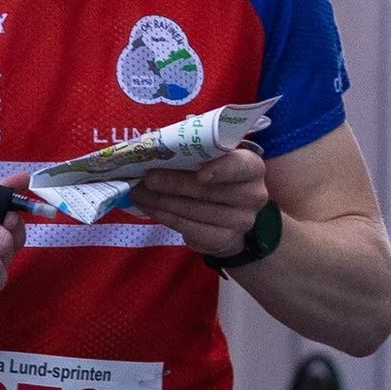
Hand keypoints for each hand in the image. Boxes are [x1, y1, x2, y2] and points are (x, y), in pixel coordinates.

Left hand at [129, 146, 270, 261]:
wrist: (231, 218)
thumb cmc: (217, 179)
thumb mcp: (214, 161)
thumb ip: (195, 154)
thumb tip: (154, 149)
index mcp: (252, 168)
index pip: (239, 167)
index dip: (220, 169)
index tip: (200, 173)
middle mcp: (252, 195)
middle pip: (208, 190)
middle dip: (172, 183)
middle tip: (147, 178)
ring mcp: (240, 221)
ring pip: (193, 211)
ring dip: (160, 201)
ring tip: (138, 192)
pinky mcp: (224, 240)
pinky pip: (188, 228)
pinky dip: (163, 216)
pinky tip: (148, 206)